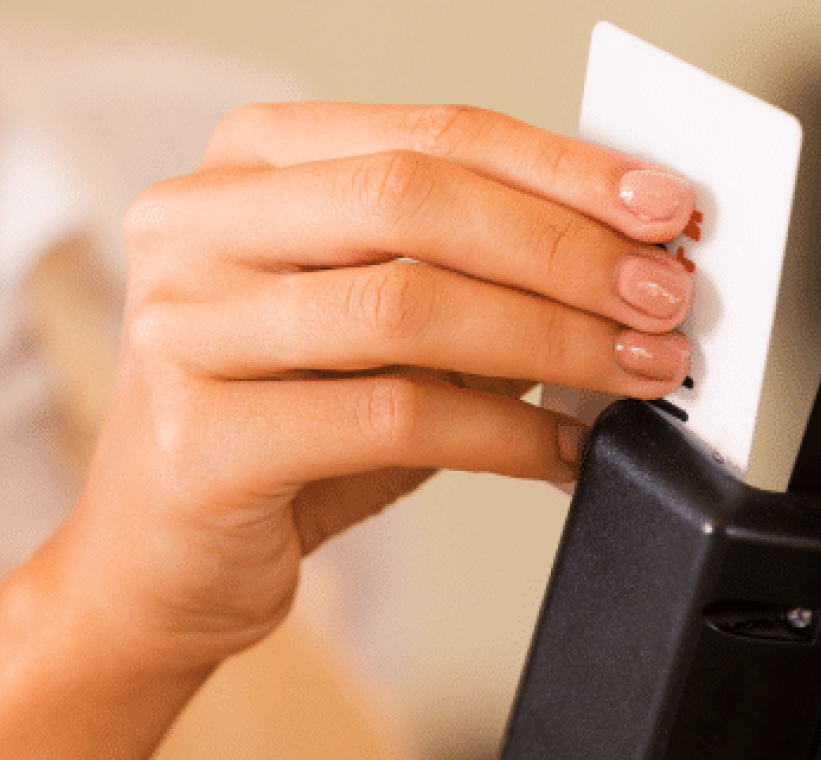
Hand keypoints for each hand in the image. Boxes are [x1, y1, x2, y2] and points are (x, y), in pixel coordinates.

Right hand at [56, 102, 694, 673]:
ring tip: (633, 371)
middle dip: (564, 249)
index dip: (560, 166)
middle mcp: (193, 229)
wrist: (157, 563)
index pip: (424, 134)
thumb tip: (618, 255)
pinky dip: (501, 433)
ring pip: (405, 306)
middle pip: (413, 199)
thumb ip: (462, 274)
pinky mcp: (200, 437)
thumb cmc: (275, 435)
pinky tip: (557, 451)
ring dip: (550, 340)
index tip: (662, 206)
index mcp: (240, 171)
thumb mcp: (368, 331)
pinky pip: (389, 416)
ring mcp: (181, 328)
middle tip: (661, 296)